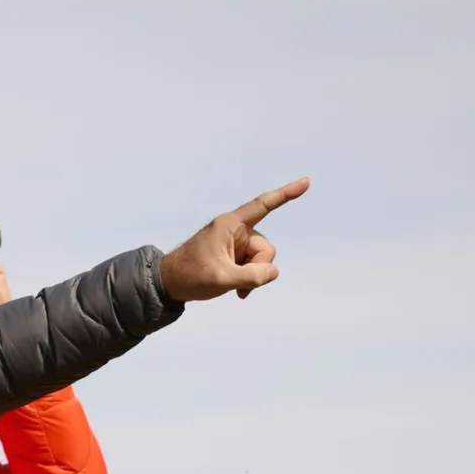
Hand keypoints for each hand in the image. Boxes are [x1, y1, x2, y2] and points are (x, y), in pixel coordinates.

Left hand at [159, 178, 310, 301]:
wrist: (168, 284)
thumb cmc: (189, 276)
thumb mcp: (222, 279)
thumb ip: (251, 277)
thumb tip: (273, 272)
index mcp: (230, 225)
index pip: (263, 206)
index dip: (286, 194)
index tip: (306, 182)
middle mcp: (235, 229)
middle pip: (265, 248)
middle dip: (258, 268)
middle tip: (237, 283)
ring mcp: (235, 242)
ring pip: (261, 259)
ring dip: (252, 276)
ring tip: (232, 286)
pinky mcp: (234, 254)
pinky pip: (253, 266)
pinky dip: (248, 279)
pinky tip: (237, 291)